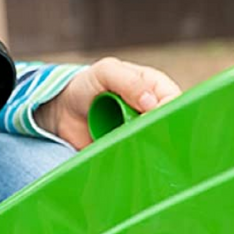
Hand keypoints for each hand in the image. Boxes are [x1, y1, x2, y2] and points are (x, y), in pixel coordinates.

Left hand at [35, 57, 183, 149]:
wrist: (60, 110)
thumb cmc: (87, 84)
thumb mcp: (106, 72)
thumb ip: (128, 81)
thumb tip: (151, 102)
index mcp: (155, 88)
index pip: (174, 101)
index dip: (167, 111)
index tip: (152, 120)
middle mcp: (152, 112)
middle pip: (168, 126)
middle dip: (159, 133)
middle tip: (141, 137)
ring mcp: (140, 133)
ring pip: (155, 146)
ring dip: (145, 149)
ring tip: (129, 148)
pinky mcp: (127, 151)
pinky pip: (137, 160)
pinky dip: (132, 162)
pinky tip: (124, 160)